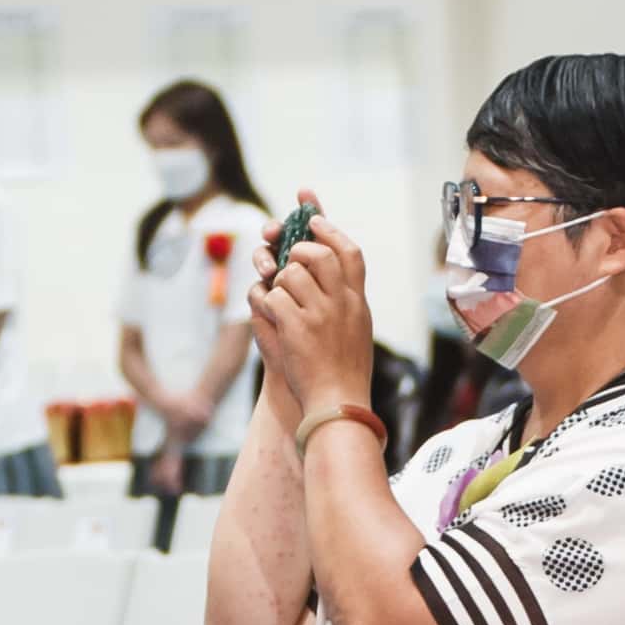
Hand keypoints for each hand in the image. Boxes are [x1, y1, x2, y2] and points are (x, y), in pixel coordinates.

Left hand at [254, 215, 374, 431]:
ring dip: (278, 285)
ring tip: (282, 305)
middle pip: (318, 254)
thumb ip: (346, 302)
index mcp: (358, 302)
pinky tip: (271, 320)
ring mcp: (319, 313)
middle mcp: (342, 303)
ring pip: (290, 274)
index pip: (350, 252)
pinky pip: (272, 297)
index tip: (313, 219)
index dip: (330, 230)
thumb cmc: (345, 374)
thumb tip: (332, 278)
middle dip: (296, 252)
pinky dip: (265, 305)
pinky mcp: (296, 326)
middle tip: (287, 262)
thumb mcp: (357, 331)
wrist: (338, 405)